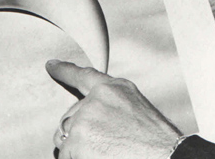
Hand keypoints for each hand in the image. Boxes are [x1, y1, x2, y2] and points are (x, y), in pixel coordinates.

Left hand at [46, 60, 181, 158]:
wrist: (162, 155)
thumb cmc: (155, 138)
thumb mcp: (137, 108)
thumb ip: (112, 104)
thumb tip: (94, 114)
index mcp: (114, 88)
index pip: (83, 76)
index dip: (65, 70)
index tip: (52, 65)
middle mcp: (96, 99)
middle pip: (71, 116)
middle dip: (78, 132)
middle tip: (102, 144)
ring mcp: (85, 118)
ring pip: (65, 137)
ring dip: (77, 148)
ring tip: (103, 151)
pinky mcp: (77, 139)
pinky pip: (65, 154)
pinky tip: (96, 157)